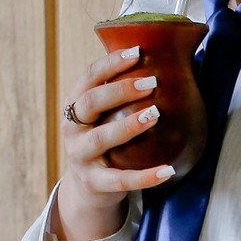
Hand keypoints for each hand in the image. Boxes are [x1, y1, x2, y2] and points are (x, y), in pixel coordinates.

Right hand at [57, 46, 176, 240]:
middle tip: (151, 83)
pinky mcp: (94, 183)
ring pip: (100, 138)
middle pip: (90, 103)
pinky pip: (121, 180)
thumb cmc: (104, 141)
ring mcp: (80, 157)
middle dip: (119, 90)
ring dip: (127, 125)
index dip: (110, 63)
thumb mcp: (103, 117)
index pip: (88, 78)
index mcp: (75, 106)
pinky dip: (145, 177)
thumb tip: (165, 61)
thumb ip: (120, 96)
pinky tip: (168, 170)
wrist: (87, 188)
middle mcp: (72, 129)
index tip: (137, 52)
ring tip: (155, 114)